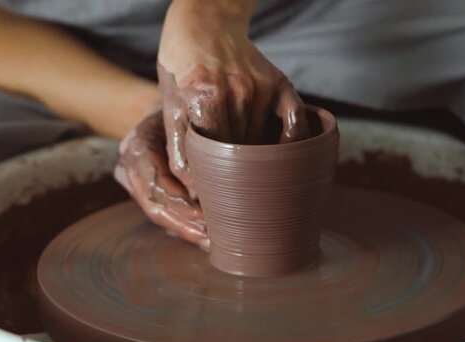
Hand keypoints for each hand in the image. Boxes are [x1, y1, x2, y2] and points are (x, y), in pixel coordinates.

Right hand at [114, 111, 208, 248]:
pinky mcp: (142, 189)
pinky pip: (161, 212)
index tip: (204, 216)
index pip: (156, 184)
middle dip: (183, 224)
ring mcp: (131, 180)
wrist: (165, 106)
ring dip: (185, 230)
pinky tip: (203, 236)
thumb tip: (211, 184)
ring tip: (210, 241)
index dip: (179, 203)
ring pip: (156, 213)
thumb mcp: (188, 121)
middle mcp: (127, 166)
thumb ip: (193, 148)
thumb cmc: (183, 110)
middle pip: (154, 204)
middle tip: (210, 237)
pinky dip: (182, 225)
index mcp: (137, 147)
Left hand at [157, 0, 309, 196]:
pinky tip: (283, 157)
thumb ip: (179, 149)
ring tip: (249, 171)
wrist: (205, 27)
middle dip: (235, 173)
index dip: (213, 177)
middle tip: (231, 187)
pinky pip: (295, 122)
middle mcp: (236, 90)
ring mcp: (261, 86)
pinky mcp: (280, 83)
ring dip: (257, 159)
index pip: (214, 155)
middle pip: (241, 152)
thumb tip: (193, 190)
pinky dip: (291, 143)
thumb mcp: (170, 106)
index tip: (211, 192)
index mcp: (203, 96)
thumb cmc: (182, 70)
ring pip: (264, 140)